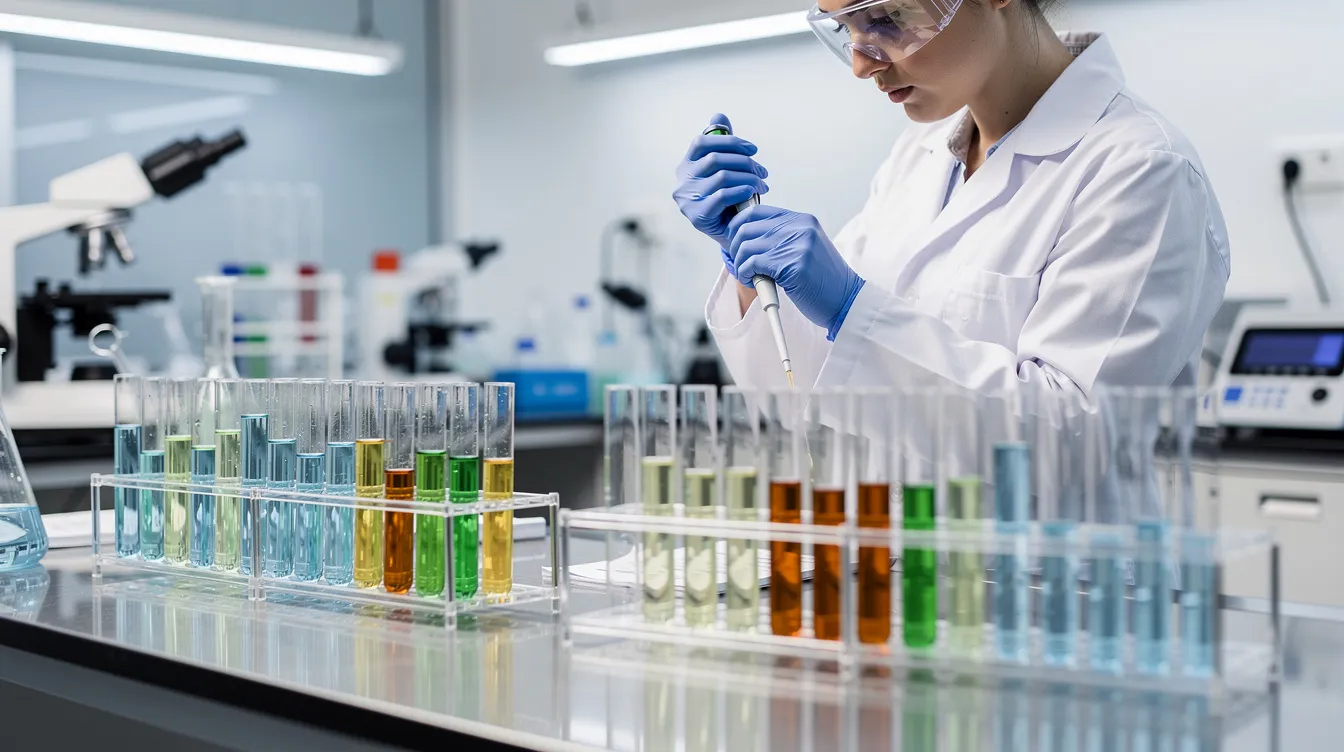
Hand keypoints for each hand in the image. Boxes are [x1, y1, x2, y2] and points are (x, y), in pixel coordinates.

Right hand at [673, 113, 769, 262]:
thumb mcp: (725, 169)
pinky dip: (742, 191)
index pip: (702, 142)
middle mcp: (682, 181)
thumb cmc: (729, 198)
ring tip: (763, 184)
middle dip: (745, 162)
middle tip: (763, 172)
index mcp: (686, 165)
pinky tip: (753, 194)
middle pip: (715, 159)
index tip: (753, 149)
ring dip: (749, 178)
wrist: (731, 234)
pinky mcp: (697, 216)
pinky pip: (722, 195)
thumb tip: (719, 115)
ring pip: (722, 176)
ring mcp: (687, 199)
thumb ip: (721, 144)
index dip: (730, 141)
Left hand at [727, 205, 864, 336]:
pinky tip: (753, 282)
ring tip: (749, 276)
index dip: (737, 227)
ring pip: (746, 246)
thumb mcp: (803, 249)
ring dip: (740, 264)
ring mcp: (797, 244)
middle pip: (745, 227)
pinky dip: (745, 274)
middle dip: (735, 247)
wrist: (846, 300)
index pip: (755, 211)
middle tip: (739, 264)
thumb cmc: (822, 280)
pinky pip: (752, 263)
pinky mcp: (793, 265)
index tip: (735, 244)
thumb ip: (780, 238)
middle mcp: (799, 227)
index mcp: (801, 220)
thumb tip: (744, 237)